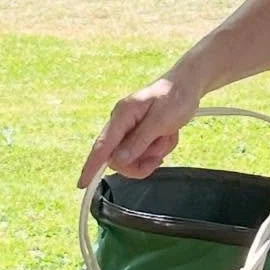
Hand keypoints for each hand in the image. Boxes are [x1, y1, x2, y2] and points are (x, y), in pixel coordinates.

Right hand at [78, 72, 201, 187]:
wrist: (187, 85)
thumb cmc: (175, 97)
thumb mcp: (160, 120)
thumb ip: (138, 141)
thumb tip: (117, 160)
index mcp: (122, 115)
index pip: (101, 146)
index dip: (91, 166)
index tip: (82, 184)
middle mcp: (121, 123)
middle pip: (118, 158)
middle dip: (141, 162)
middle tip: (160, 155)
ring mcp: (129, 129)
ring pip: (133, 158)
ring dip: (152, 154)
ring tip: (166, 137)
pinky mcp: (138, 134)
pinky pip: (143, 153)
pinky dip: (157, 150)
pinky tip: (166, 136)